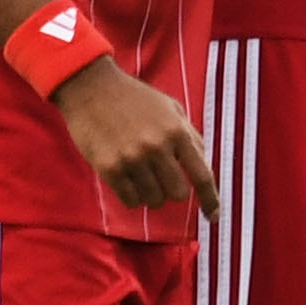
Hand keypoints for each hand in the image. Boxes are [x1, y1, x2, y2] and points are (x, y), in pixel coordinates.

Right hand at [56, 62, 216, 212]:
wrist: (91, 88)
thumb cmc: (135, 98)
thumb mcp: (171, 108)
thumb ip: (190, 136)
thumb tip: (203, 165)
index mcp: (177, 132)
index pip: (202, 175)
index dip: (211, 199)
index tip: (213, 216)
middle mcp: (157, 147)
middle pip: (178, 194)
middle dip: (173, 190)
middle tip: (161, 178)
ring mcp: (132, 159)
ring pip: (153, 200)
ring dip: (150, 193)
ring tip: (140, 173)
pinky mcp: (109, 168)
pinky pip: (130, 200)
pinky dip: (132, 196)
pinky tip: (127, 179)